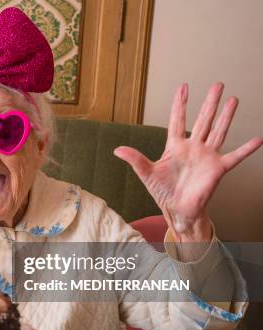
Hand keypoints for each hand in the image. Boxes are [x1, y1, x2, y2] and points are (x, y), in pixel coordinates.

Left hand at [114, 82, 262, 242]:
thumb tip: (117, 150)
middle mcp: (193, 148)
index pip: (178, 120)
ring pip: (219, 131)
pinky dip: (246, 149)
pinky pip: (235, 157)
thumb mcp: (146, 173)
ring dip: (226, 116)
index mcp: (175, 146)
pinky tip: (258, 140)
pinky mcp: (217, 169)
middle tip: (218, 84)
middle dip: (210, 103)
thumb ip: (135, 159)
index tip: (184, 86)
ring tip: (233, 99)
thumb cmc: (162, 191)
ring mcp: (207, 156)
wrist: (177, 209)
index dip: (180, 104)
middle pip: (203, 120)